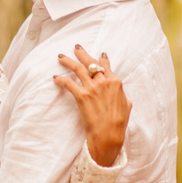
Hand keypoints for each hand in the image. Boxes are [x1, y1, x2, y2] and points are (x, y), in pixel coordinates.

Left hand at [55, 45, 131, 166]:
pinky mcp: (81, 96)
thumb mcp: (126, 105)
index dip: (100, 59)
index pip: (106, 66)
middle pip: (90, 63)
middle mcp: (104, 82)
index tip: (98, 54)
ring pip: (77, 68)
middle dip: (81, 53)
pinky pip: (68, 83)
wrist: (109, 135)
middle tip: (75, 48)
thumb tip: (121, 93)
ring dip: (68, 61)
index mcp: (116, 82)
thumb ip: (122, 95)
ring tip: (61, 57)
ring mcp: (92, 88)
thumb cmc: (119, 123)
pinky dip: (60, 79)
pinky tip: (55, 78)